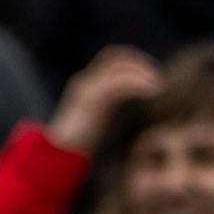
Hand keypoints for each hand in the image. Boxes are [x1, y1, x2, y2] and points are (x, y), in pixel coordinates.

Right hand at [47, 46, 162, 154]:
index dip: (129, 61)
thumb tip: (119, 113)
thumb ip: (105, 111)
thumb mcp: (93, 123)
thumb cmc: (74, 147)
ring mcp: (86, 88)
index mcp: (84, 86)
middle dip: (137, 62)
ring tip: (157, 84)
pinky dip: (137, 84)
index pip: (108, 60)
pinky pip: (119, 83)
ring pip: (117, 68)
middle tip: (155, 76)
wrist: (56, 155)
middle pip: (113, 57)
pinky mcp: (91, 99)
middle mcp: (84, 82)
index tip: (147, 72)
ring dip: (140, 73)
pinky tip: (151, 91)